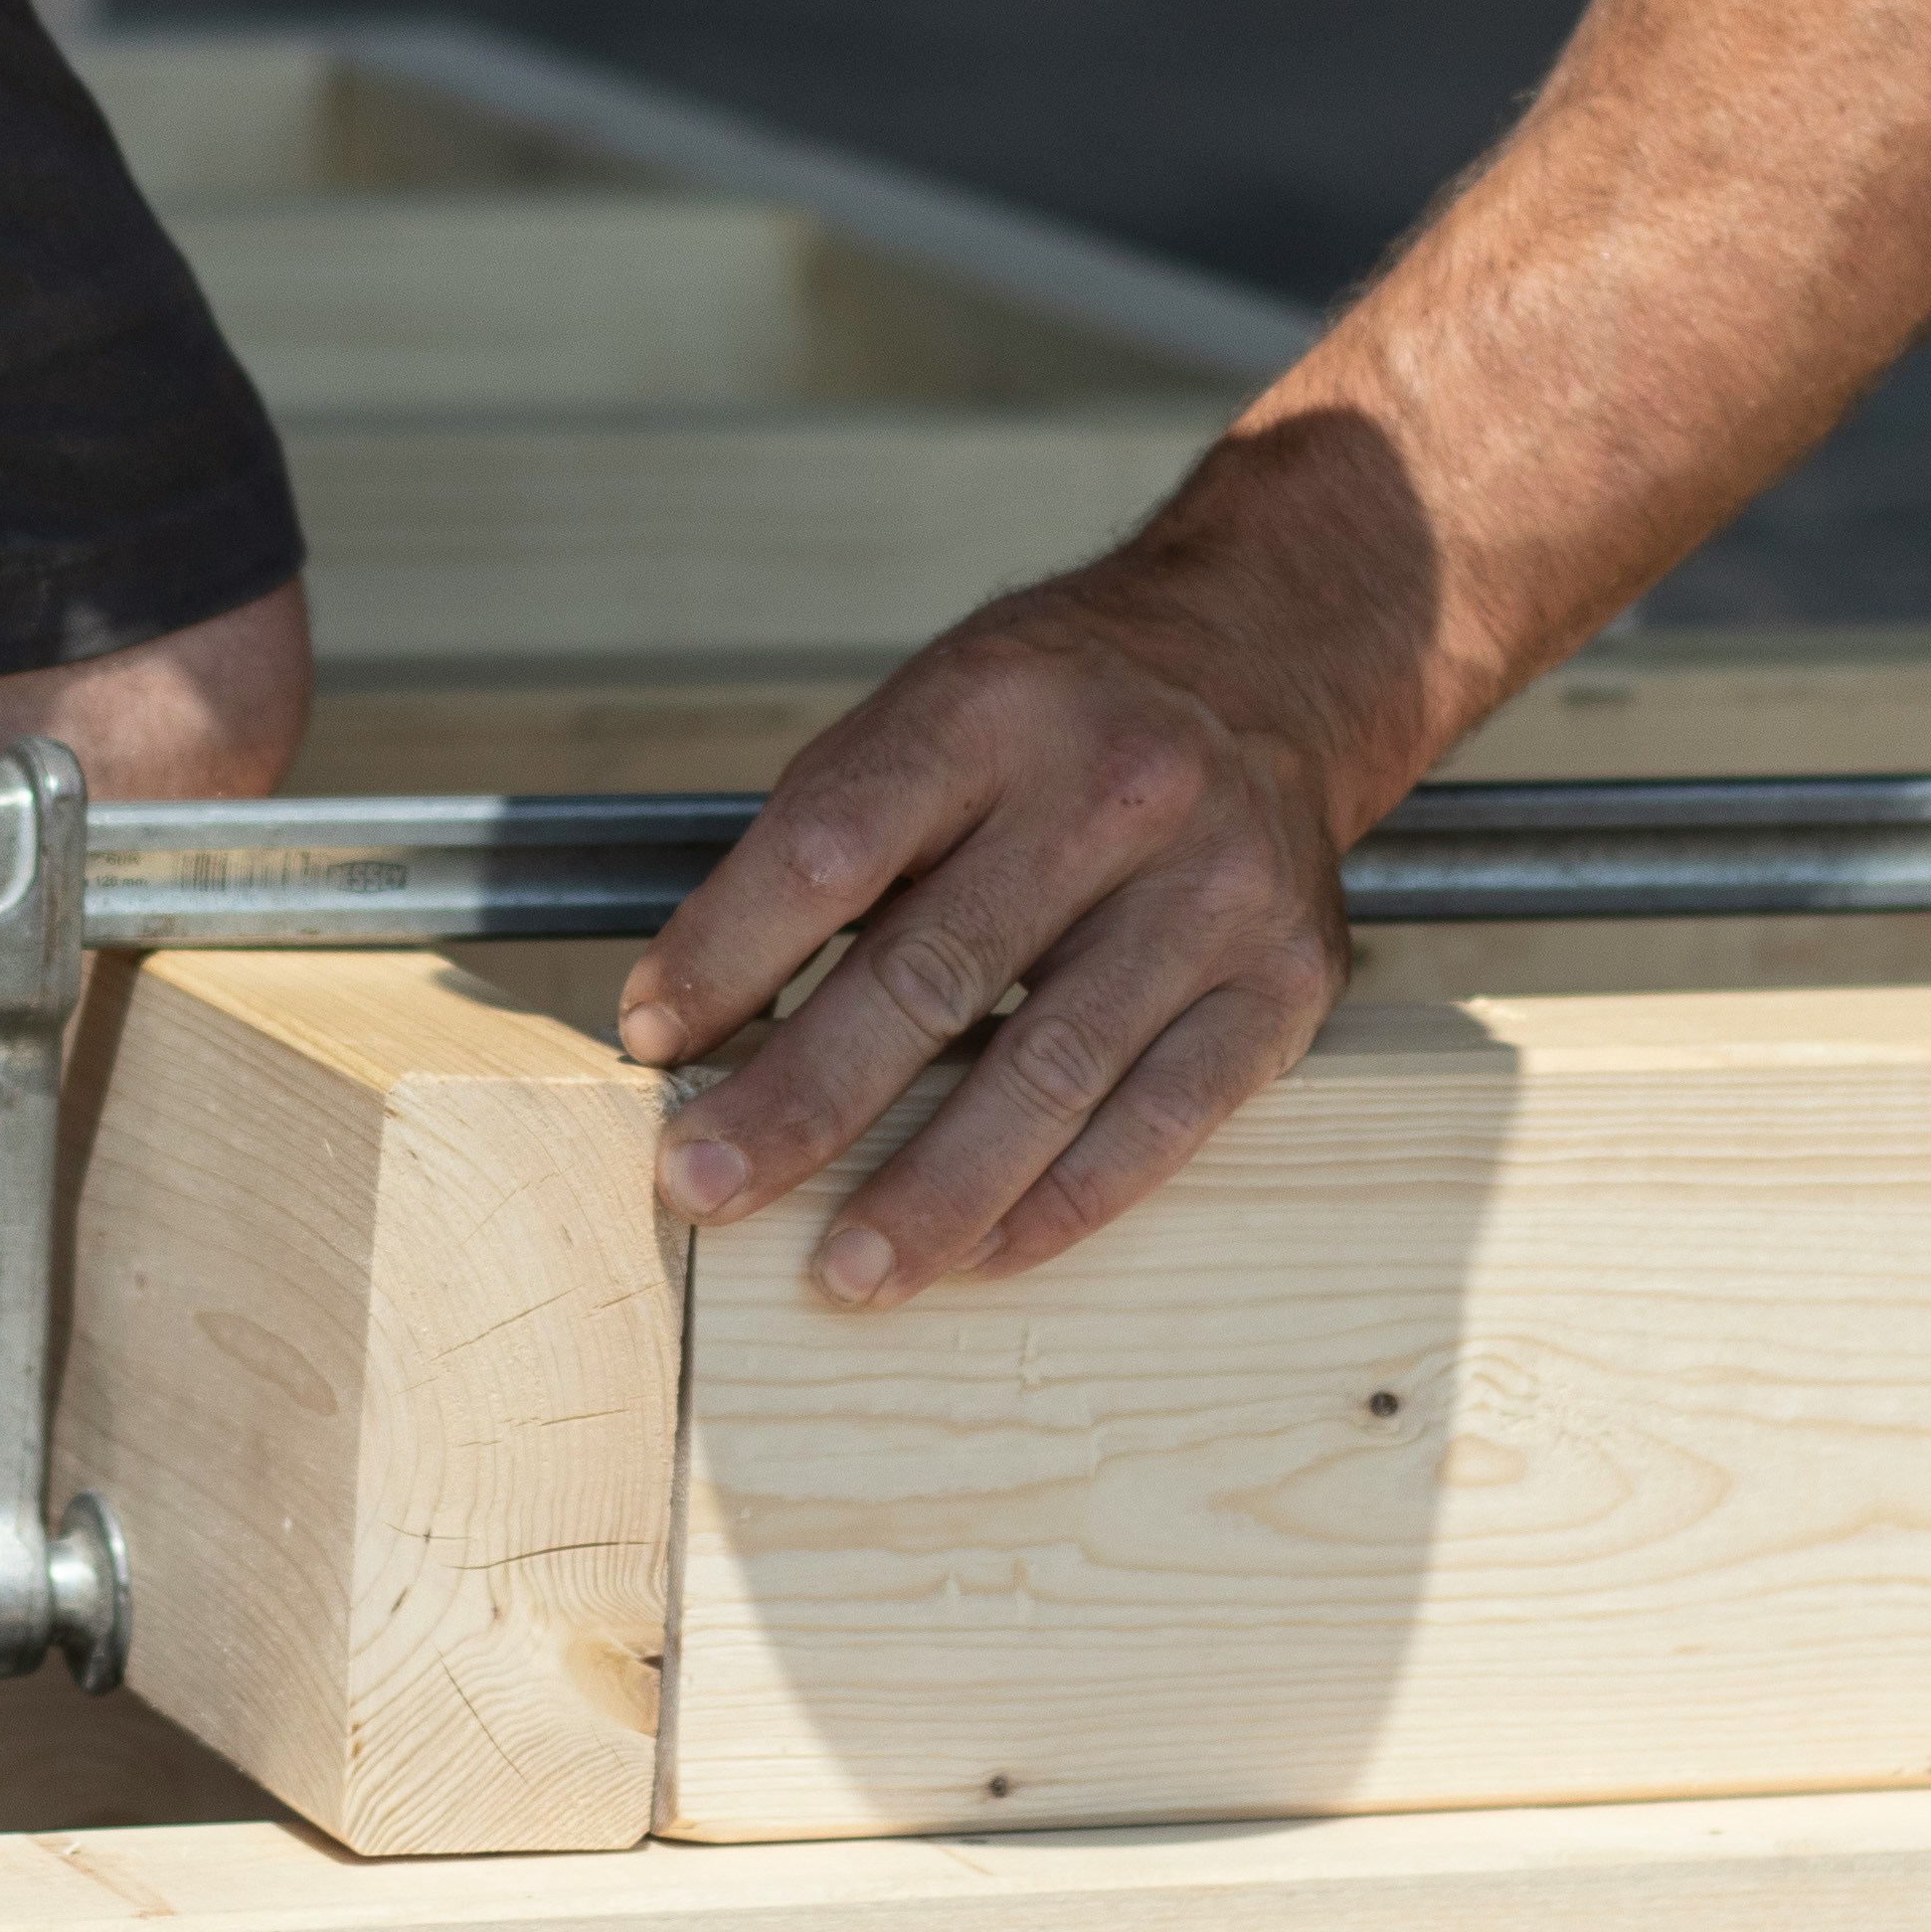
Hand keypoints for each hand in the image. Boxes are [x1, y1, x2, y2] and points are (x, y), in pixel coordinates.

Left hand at [611, 547, 1356, 1304]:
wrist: (1267, 660)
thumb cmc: (1057, 711)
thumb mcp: (930, 711)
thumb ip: (823, 847)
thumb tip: (692, 1022)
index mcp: (992, 708)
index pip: (832, 848)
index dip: (726, 954)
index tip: (648, 1043)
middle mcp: (1114, 793)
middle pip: (931, 975)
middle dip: (801, 1100)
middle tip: (705, 1188)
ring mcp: (1212, 892)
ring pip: (1050, 1072)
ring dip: (933, 1190)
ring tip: (846, 1271)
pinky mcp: (1282, 983)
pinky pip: (1163, 1121)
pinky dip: (1064, 1201)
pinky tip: (984, 1253)